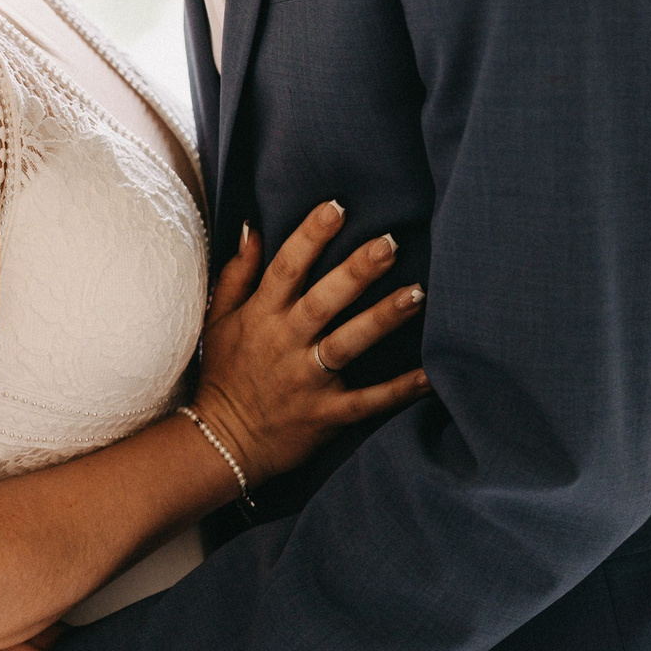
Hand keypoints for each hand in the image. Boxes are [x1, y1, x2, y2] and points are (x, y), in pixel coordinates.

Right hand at [190, 201, 431, 489]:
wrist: (222, 443)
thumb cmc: (224, 374)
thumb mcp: (219, 319)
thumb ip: (237, 273)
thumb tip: (254, 227)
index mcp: (262, 316)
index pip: (286, 268)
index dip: (309, 236)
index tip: (336, 207)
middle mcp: (285, 343)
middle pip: (323, 301)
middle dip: (356, 272)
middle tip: (389, 244)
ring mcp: (307, 380)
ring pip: (347, 344)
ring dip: (382, 319)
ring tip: (417, 295)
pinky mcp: (326, 414)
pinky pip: (368, 401)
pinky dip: (400, 390)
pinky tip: (431, 375)